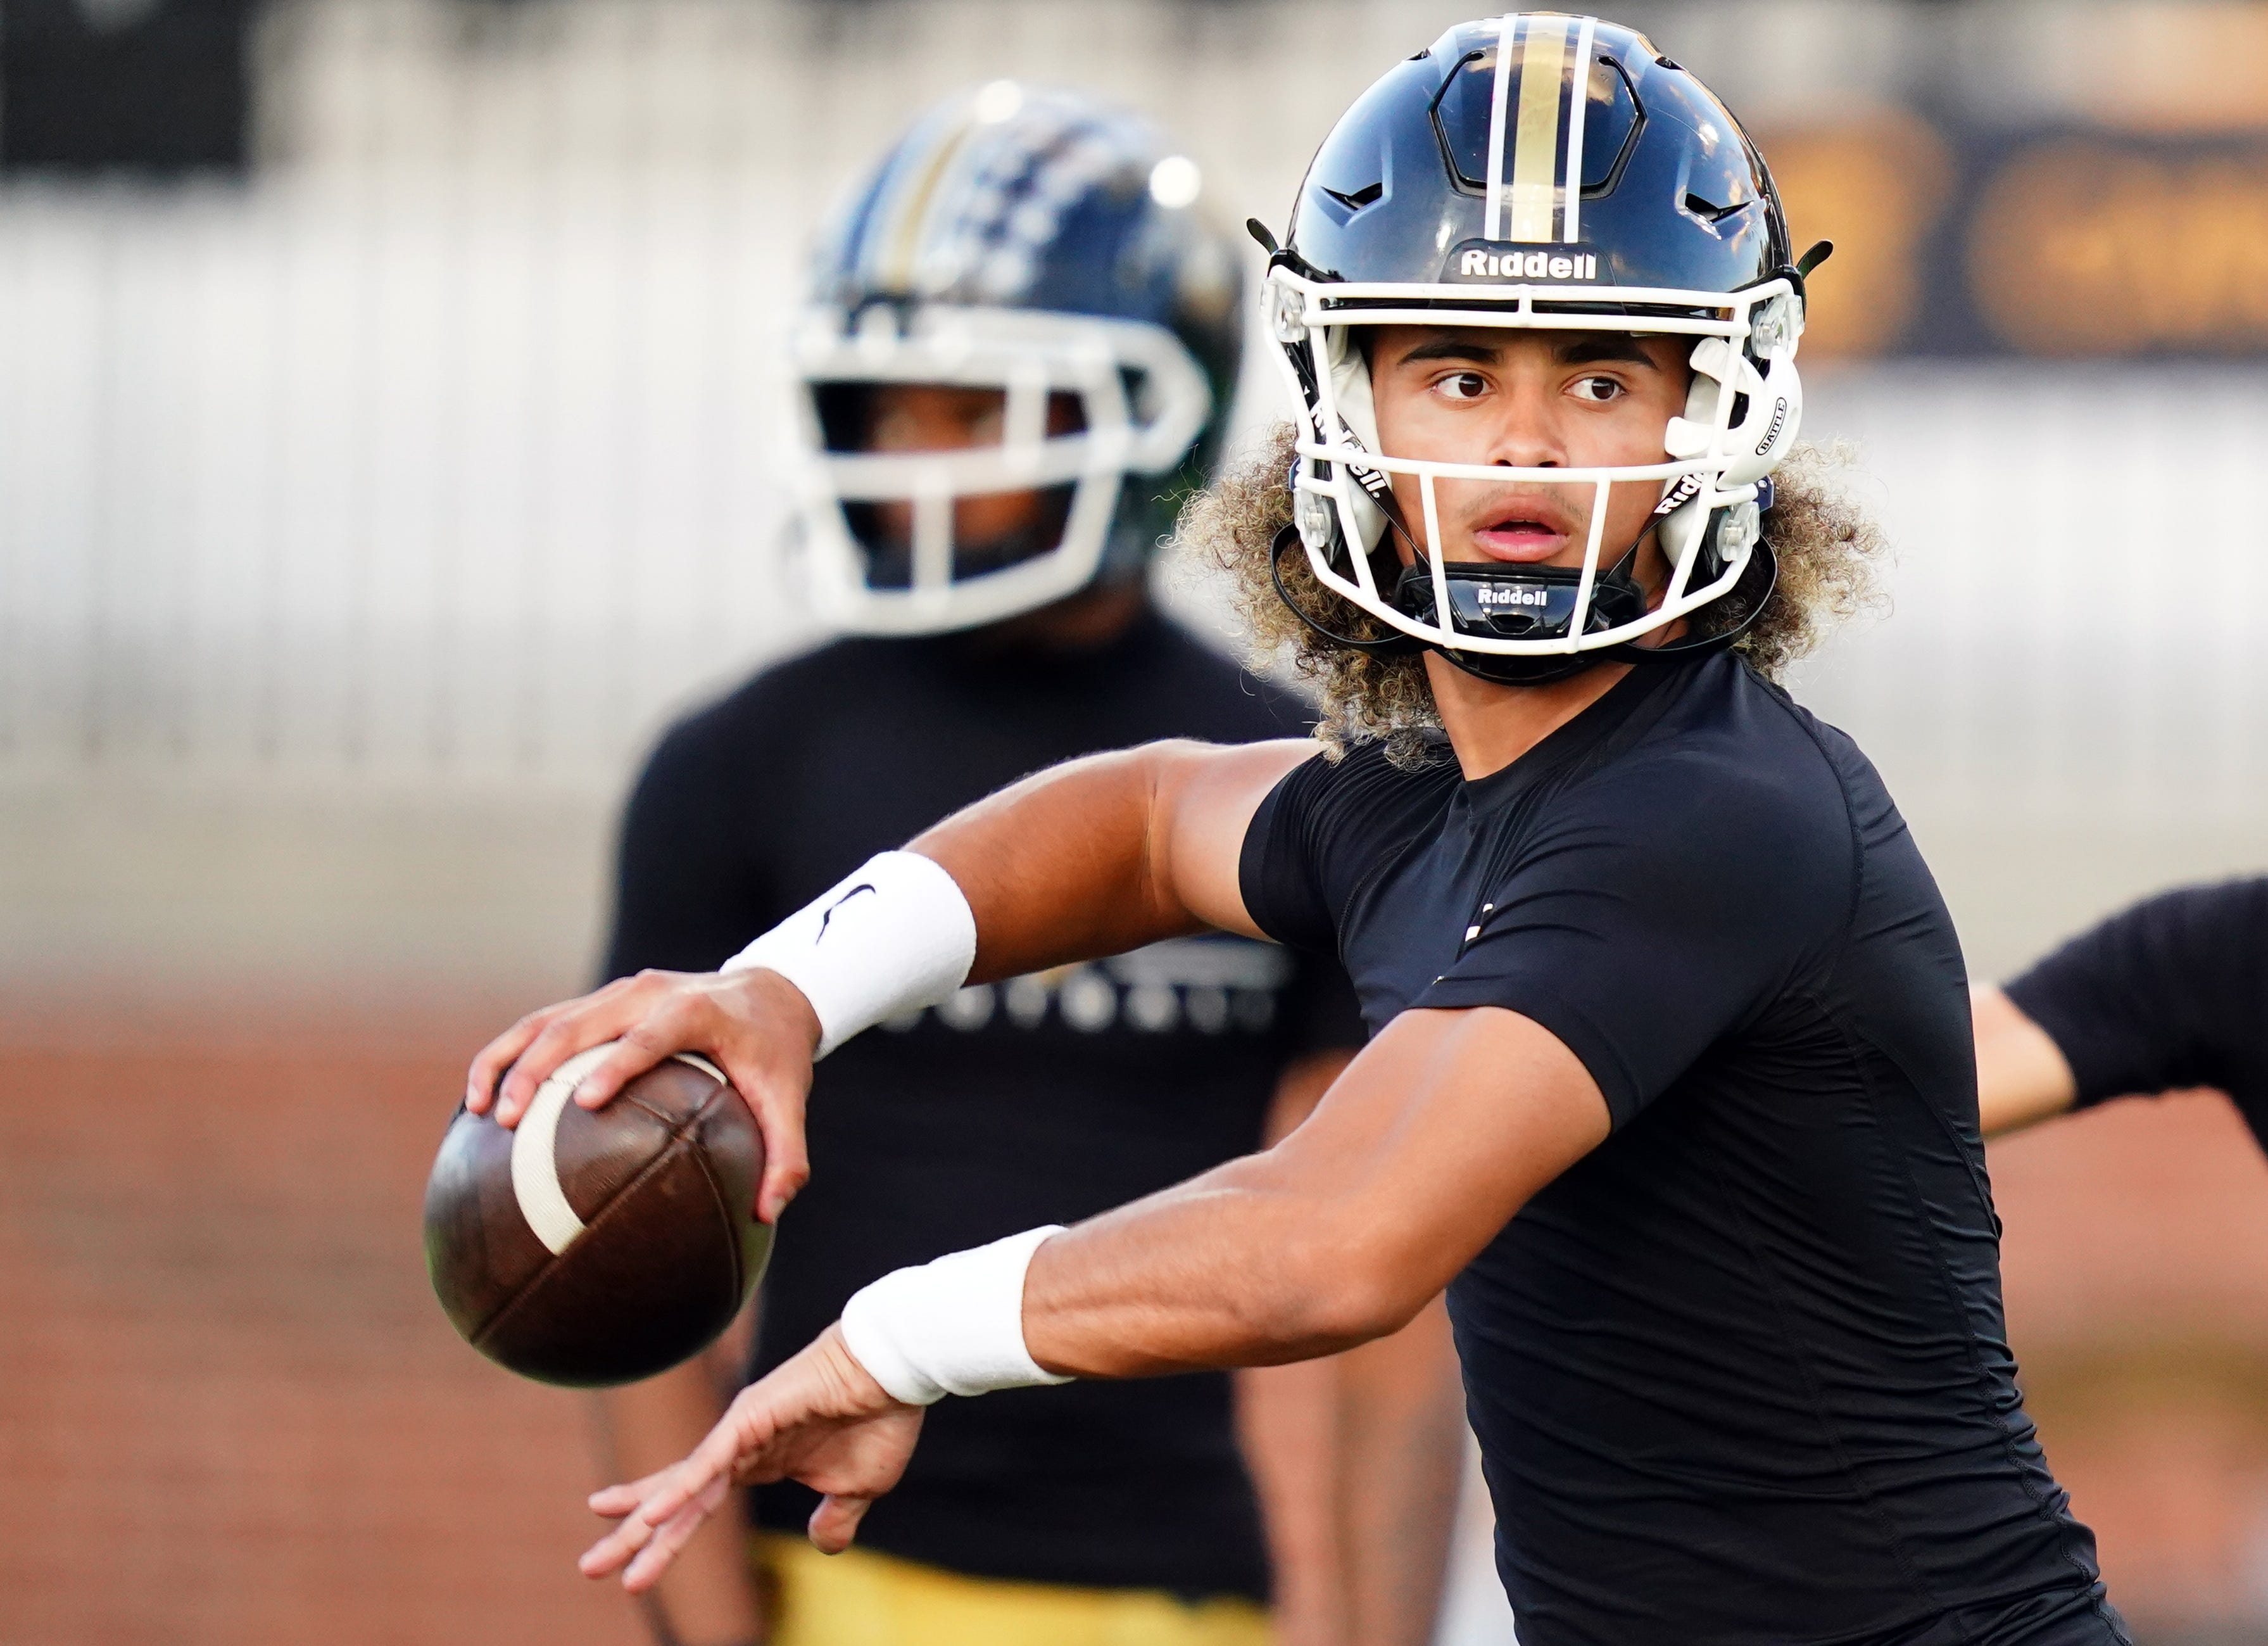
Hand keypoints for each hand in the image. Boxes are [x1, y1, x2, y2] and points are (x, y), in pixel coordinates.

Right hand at [464, 967, 822, 1221]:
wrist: (770, 992)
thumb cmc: (775, 1053)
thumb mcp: (791, 1100)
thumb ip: (787, 1156)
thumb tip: (768, 1214)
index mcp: (695, 1011)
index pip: (651, 1035)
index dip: (618, 1063)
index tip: (587, 1102)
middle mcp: (649, 993)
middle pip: (579, 1022)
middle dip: (536, 1067)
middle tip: (504, 1119)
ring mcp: (620, 994)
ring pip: (547, 1018)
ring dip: (507, 1059)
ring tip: (475, 1111)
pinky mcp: (601, 1002)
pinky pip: (544, 1023)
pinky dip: (509, 1054)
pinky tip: (481, 1100)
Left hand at [580, 1323, 923, 1590]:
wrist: (896, 1370)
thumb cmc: (881, 1417)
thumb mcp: (859, 1487)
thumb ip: (836, 1517)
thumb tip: (823, 1544)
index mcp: (760, 1461)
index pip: (700, 1501)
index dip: (664, 1529)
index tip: (630, 1561)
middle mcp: (738, 1446)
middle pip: (677, 1498)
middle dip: (634, 1534)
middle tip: (592, 1568)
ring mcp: (740, 1430)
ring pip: (684, 1485)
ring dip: (644, 1523)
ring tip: (603, 1559)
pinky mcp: (751, 1416)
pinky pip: (710, 1461)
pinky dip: (681, 1489)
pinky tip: (653, 1515)